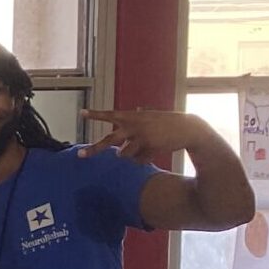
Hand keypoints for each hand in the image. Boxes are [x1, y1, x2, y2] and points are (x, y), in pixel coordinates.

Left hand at [80, 109, 208, 163]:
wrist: (188, 128)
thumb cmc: (169, 122)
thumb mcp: (153, 116)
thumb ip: (142, 115)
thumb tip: (138, 108)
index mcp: (132, 116)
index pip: (110, 115)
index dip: (95, 114)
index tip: (81, 113)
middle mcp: (133, 125)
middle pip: (108, 140)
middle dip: (94, 149)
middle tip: (80, 155)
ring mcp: (140, 136)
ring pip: (123, 154)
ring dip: (131, 154)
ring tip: (145, 146)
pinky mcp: (148, 146)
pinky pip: (138, 160)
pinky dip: (144, 158)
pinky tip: (154, 151)